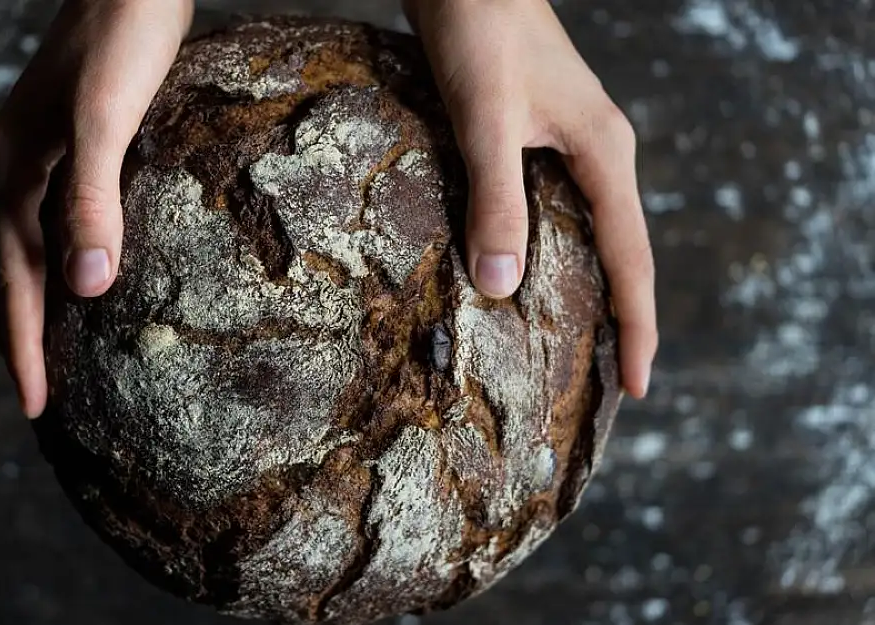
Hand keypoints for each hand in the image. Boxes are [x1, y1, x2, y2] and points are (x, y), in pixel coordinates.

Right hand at [0, 0, 192, 416]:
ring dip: (28, 307)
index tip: (35, 407)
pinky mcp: (61, 149)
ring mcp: (31, 159)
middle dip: (15, 339)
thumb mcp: (106, 118)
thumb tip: (86, 288)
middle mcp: (8, 171)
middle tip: (37, 400)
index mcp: (11, 174)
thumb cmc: (123, 40)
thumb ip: (91, 197)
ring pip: (17, 252)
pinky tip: (82, 278)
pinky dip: (52, 267)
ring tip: (49, 356)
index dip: (22, 348)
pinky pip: (43, 226)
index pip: (9, 282)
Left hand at [404, 0, 657, 397]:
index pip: (632, 260)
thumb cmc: (483, 32)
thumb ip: (495, 199)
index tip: (639, 387)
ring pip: (588, 233)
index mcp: (604, 155)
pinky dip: (548, 251)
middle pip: (621, 253)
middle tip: (610, 384)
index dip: (638, 327)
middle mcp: (598, 155)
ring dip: (586, 288)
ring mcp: (570, 145)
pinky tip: (526, 274)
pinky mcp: (538, 138)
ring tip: (574, 346)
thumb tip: (501, 287)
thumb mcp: (487, 120)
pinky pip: (555, 211)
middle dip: (620, 319)